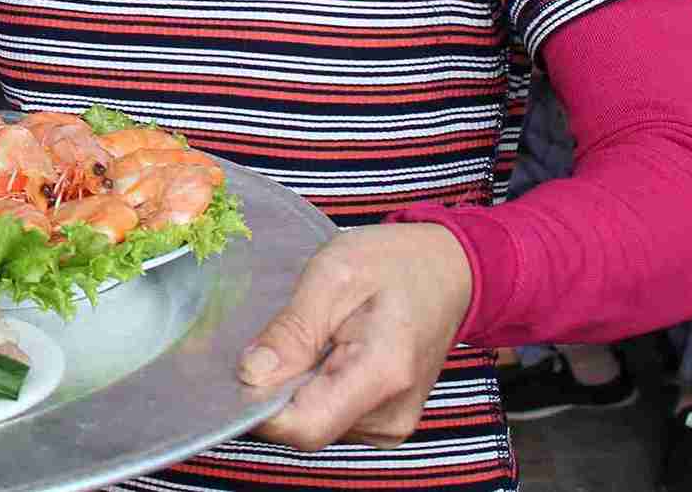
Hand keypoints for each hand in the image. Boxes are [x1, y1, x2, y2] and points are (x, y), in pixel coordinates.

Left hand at [238, 222, 473, 449]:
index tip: (242, 368)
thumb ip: (292, 329)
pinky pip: (331, 417)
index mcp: (383, 373)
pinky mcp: (385, 424)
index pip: (305, 426)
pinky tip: (327, 353)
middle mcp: (391, 415)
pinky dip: (316, 389)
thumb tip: (250, 374)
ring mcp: (391, 425)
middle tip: (282, 335)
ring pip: (314, 423)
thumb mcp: (333, 274)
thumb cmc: (396, 263)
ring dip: (298, 386)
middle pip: (305, 426)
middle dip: (278, 388)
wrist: (449, 272)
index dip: (261, 406)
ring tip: (315, 337)